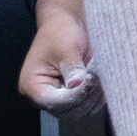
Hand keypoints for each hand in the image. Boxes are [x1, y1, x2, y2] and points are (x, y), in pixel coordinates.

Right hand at [18, 0, 104, 116]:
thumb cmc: (60, 31)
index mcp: (33, 85)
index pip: (54, 102)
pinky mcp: (77, 95)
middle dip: (87, 95)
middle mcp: (46, 96)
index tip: (89, 81)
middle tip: (97, 75)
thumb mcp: (65, 48)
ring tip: (100, 74)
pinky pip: (92, 104)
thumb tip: (78, 85)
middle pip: (70, 112)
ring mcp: (62, 97)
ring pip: (84, 111)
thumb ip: (72, 68)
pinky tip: (104, 78)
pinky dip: (101, 94)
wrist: (69, 23)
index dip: (74, 95)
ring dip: (96, 95)